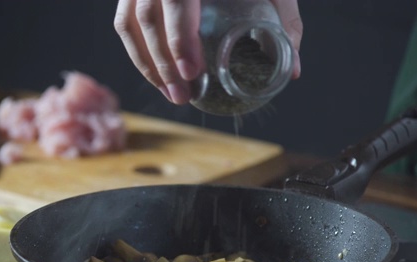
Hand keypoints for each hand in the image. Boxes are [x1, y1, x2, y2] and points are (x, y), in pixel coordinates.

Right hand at [114, 0, 302, 104]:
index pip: (176, 0)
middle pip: (146, 17)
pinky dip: (137, 52)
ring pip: (128, 23)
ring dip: (146, 64)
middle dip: (162, 64)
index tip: (192, 72)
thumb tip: (291, 70)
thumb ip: (285, 18)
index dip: (179, 38)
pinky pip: (124, 22)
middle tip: (182, 95)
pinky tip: (156, 75)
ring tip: (170, 93)